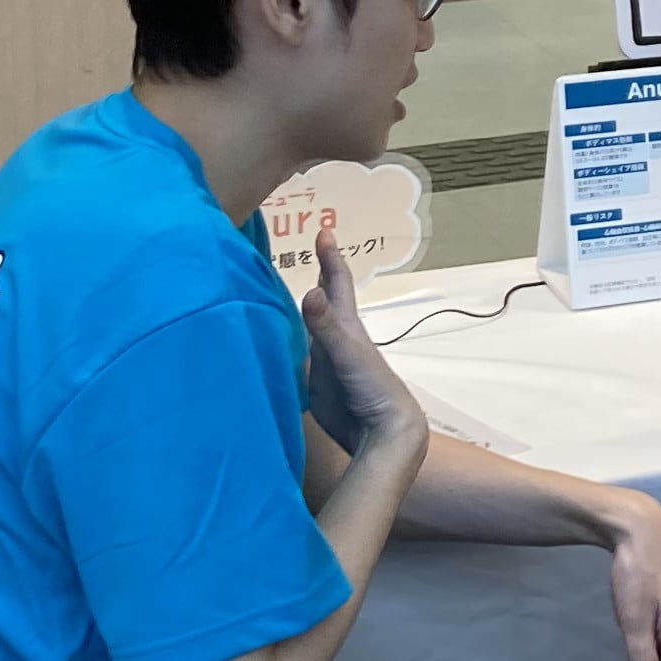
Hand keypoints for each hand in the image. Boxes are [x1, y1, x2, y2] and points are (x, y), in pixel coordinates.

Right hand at [304, 231, 428, 477]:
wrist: (382, 431)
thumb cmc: (371, 388)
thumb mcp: (347, 354)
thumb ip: (326, 326)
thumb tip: (310, 291)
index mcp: (345, 326)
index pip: (335, 284)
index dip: (330, 257)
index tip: (324, 229)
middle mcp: (335, 338)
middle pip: (324, 301)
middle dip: (317, 274)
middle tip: (309, 250)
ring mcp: (326, 360)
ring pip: (311, 326)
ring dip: (302, 309)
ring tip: (286, 291)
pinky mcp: (316, 383)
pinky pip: (300, 354)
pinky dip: (290, 342)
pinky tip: (278, 342)